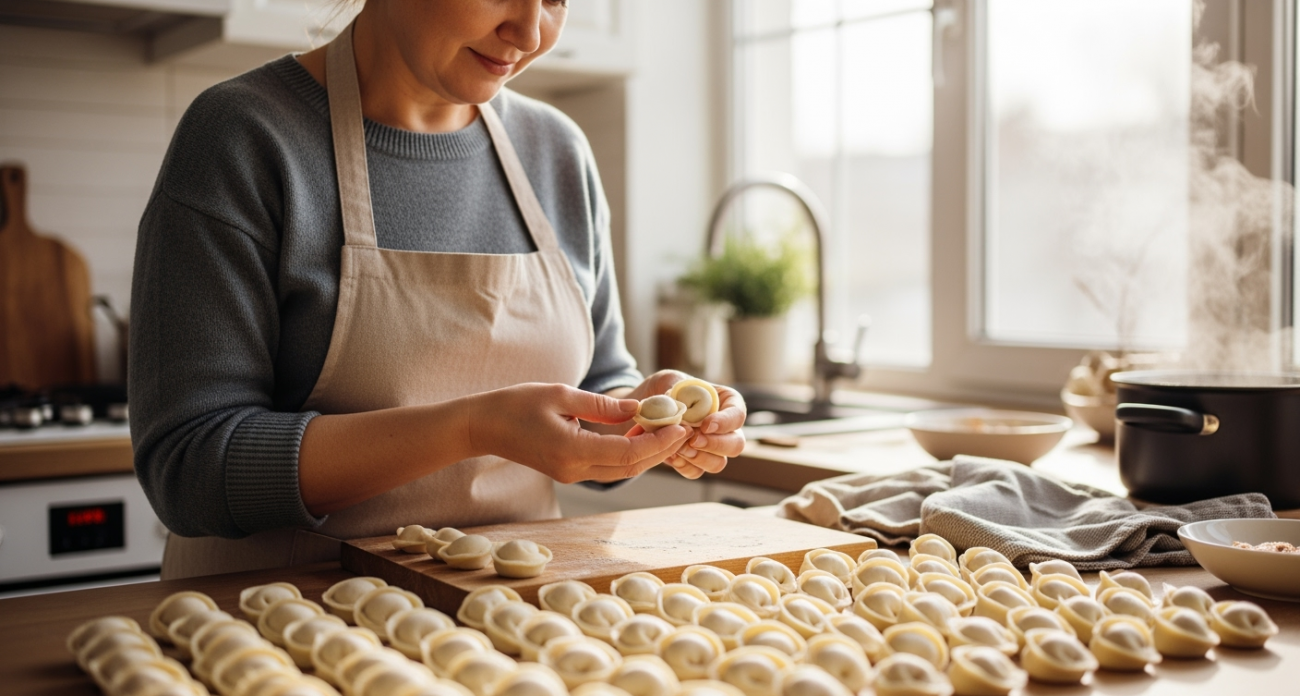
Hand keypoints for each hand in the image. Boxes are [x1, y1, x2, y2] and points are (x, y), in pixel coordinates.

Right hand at [469, 382, 691, 483]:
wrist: (483, 426)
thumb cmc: (516, 404)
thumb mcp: (560, 394)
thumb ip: (601, 405)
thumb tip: (639, 408)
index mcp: (571, 450)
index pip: (627, 453)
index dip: (658, 442)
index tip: (680, 426)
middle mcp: (574, 469)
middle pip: (630, 467)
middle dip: (661, 449)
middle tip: (684, 429)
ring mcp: (572, 474)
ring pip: (622, 470)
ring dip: (648, 453)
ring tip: (670, 431)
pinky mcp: (569, 471)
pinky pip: (608, 466)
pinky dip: (630, 453)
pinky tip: (642, 434)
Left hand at [623, 371, 747, 479]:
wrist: (648, 409)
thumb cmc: (666, 388)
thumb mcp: (671, 380)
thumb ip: (677, 390)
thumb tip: (678, 406)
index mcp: (726, 402)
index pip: (738, 415)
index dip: (725, 423)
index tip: (706, 425)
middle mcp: (725, 428)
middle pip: (736, 445)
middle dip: (715, 445)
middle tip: (693, 440)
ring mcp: (712, 448)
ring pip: (719, 463)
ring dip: (699, 458)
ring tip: (678, 447)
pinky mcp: (695, 461)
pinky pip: (696, 472)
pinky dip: (684, 466)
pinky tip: (670, 455)